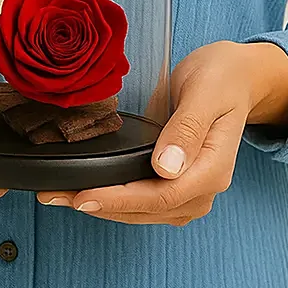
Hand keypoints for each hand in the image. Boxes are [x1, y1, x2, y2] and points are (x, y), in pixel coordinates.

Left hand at [36, 40, 287, 224]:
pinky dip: (113, 199)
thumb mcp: (205, 92)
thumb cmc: (220, 77)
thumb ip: (187, 128)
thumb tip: (166, 167)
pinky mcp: (174, 182)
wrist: (233, 75)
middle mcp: (203, 186)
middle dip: (101, 206)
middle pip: (148, 210)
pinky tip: (86, 189)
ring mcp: (189, 188)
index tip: (84, 194)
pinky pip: (142, 200)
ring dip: (102, 207)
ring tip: (59, 196)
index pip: (162, 196)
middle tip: (54, 195)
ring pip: (142, 212)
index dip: (120, 199)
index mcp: (213, 167)